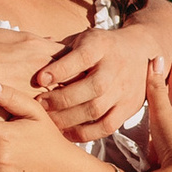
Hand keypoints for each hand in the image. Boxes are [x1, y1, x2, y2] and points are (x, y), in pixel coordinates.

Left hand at [35, 10, 171, 135]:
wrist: (142, 51)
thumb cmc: (101, 46)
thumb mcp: (83, 38)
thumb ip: (60, 50)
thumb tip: (29, 61)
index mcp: (102, 45)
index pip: (83, 56)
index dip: (61, 69)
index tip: (39, 78)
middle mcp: (116, 67)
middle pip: (91, 87)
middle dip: (62, 99)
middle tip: (40, 104)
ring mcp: (124, 90)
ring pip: (96, 109)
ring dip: (69, 118)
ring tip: (48, 120)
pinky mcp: (128, 108)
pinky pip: (106, 126)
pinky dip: (84, 133)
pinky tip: (66, 132)